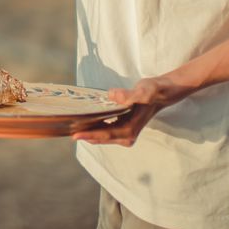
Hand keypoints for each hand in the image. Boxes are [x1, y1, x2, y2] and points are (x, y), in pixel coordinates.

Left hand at [71, 76, 188, 146]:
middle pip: (101, 138)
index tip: (74, 135)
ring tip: (70, 126)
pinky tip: (84, 121)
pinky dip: (94, 127)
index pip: (105, 134)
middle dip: (84, 135)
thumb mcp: (144, 90)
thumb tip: (114, 96)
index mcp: (130, 129)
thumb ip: (131, 95)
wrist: (162, 93)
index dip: (89, 135)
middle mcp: (127, 135)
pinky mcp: (122, 128)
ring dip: (88, 132)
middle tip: (65, 130)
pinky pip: (104, 130)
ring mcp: (125, 133)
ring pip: (101, 135)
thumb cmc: (153, 91)